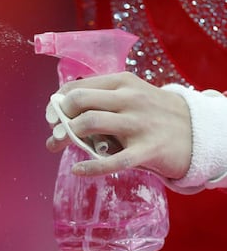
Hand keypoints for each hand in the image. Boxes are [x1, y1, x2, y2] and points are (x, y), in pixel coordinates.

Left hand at [46, 72, 191, 179]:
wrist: (199, 130)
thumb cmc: (155, 112)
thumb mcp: (132, 94)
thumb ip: (103, 98)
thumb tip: (64, 109)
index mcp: (122, 81)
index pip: (77, 86)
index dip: (57, 102)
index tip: (52, 115)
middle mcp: (128, 98)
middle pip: (79, 101)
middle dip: (59, 117)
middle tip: (55, 131)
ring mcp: (138, 123)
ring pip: (90, 123)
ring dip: (67, 135)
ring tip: (60, 145)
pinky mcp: (147, 149)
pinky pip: (113, 160)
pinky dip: (91, 166)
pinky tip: (78, 170)